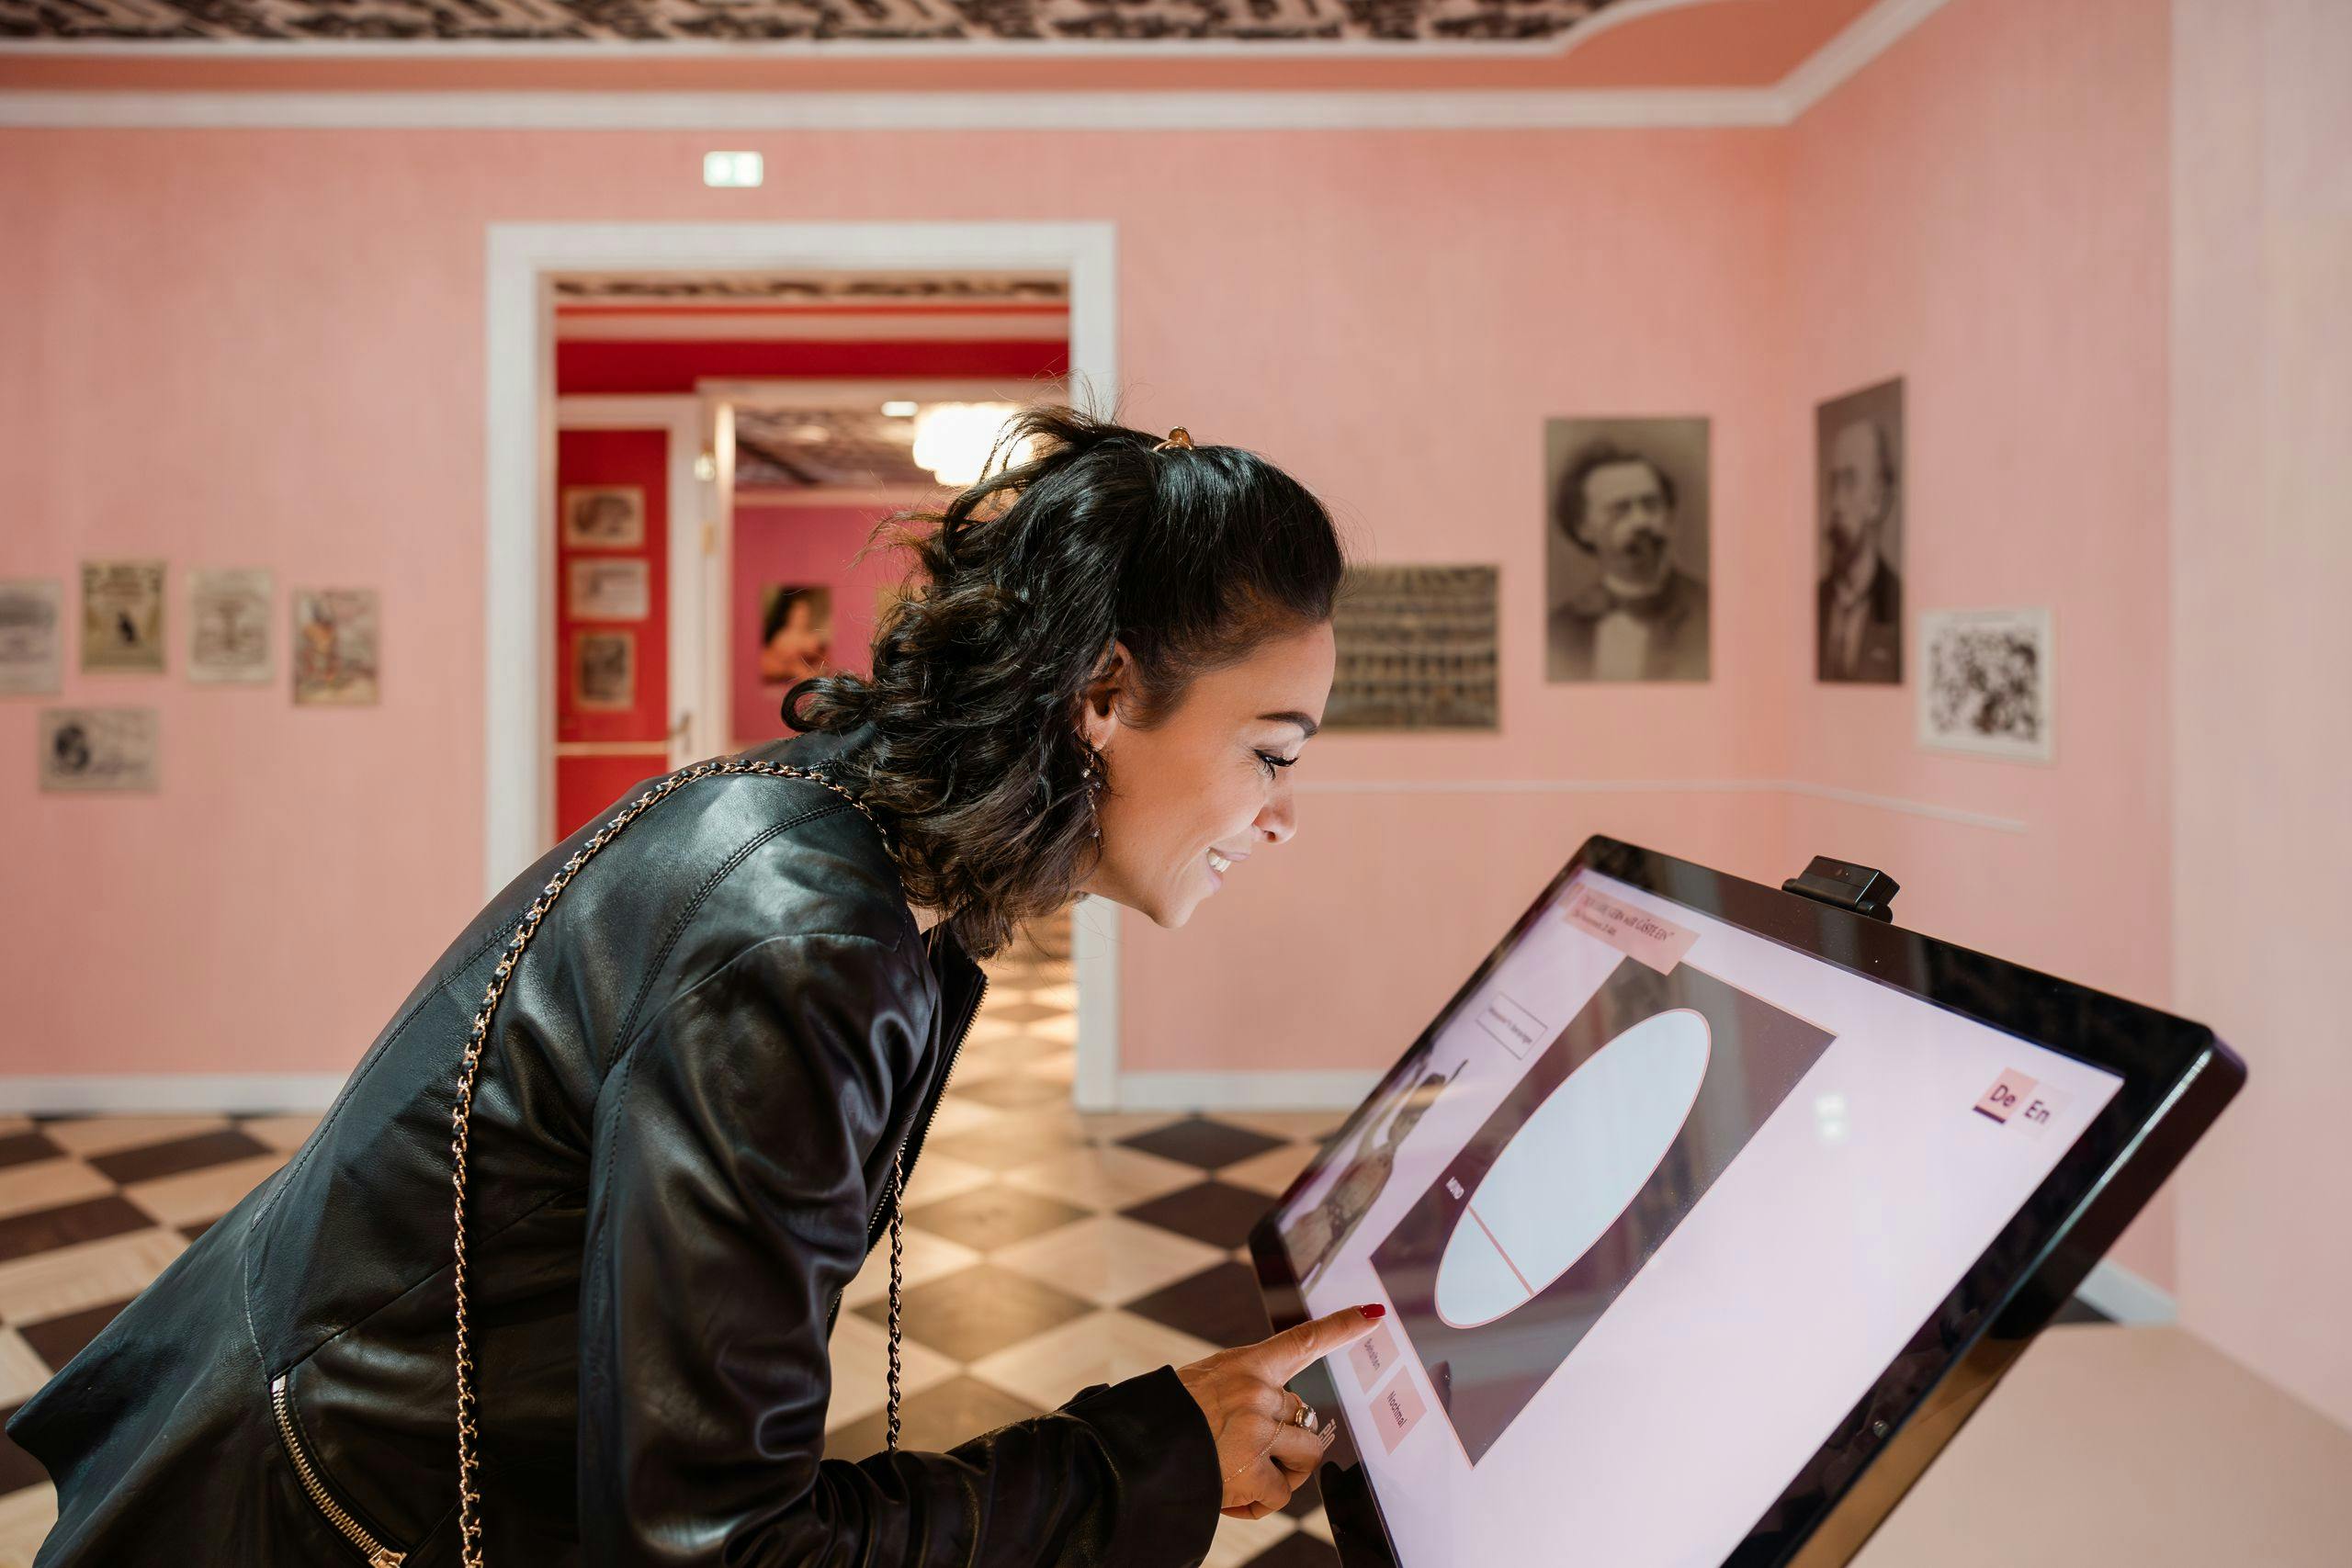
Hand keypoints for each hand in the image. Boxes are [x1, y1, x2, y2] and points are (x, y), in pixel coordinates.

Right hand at [1173, 1304, 1384, 1519]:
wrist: (1129, 1450)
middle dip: (1282, 1440)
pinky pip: (1279, 1495)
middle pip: (1303, 1416)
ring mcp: (1257, 1429)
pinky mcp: (1253, 1469)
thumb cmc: (1160, 1418)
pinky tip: (1230, 1496)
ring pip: (1305, 1456)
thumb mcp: (1202, 1386)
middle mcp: (1256, 1392)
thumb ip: (1242, 1393)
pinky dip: (1257, 1503)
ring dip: (1281, 1472)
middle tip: (1240, 1450)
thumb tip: (1279, 1418)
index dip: (1342, 1326)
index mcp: (1244, 1365)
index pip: (1302, 1340)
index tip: (1373, 1313)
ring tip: (1240, 1474)